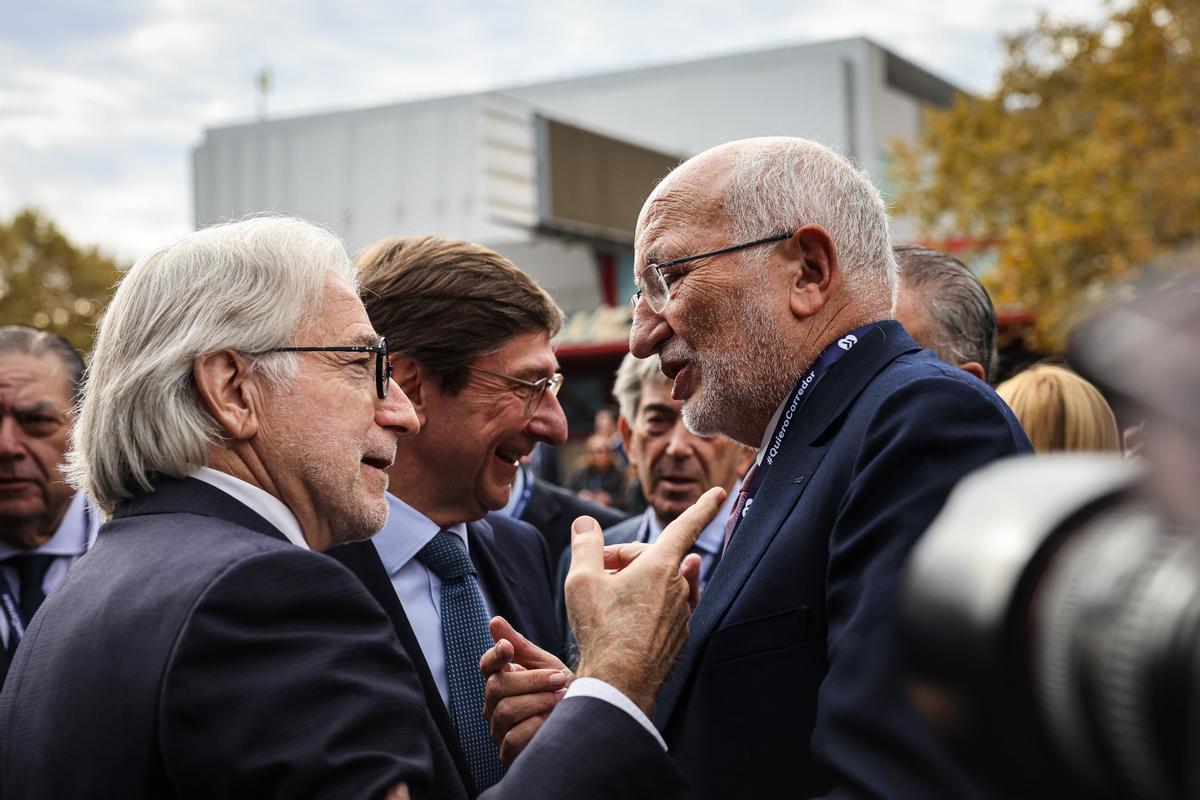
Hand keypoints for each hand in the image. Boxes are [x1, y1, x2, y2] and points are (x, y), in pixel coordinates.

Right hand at [479, 616, 571, 762]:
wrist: (584, 717)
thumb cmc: (562, 689)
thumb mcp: (545, 664)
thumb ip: (519, 644)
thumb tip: (494, 621)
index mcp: (502, 679)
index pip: (486, 665)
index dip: (494, 655)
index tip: (508, 648)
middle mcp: (494, 705)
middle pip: (496, 686)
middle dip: (532, 680)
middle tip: (559, 679)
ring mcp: (499, 729)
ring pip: (506, 711)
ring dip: (540, 702)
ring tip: (561, 699)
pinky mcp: (507, 753)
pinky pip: (513, 738)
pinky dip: (537, 726)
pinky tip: (553, 721)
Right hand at [565, 486, 725, 713]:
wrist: (619, 685)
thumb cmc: (601, 630)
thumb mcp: (582, 580)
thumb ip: (586, 546)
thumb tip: (585, 524)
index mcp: (660, 566)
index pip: (684, 527)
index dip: (702, 507)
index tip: (719, 493)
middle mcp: (678, 587)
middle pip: (652, 558)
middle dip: (624, 559)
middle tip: (594, 575)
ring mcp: (681, 614)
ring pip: (658, 585)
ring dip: (634, 584)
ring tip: (607, 598)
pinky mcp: (678, 636)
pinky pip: (663, 610)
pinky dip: (644, 607)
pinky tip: (624, 619)